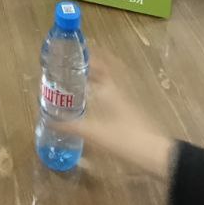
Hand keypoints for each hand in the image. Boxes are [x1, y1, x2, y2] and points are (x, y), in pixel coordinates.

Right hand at [55, 57, 173, 178]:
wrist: (154, 152)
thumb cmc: (124, 138)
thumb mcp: (94, 134)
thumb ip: (71, 126)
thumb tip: (50, 121)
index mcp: (110, 86)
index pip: (97, 61)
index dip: (85, 54)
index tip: (69, 52)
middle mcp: (120, 85)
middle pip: (106, 65)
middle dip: (90, 61)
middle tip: (73, 62)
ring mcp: (128, 95)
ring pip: (113, 75)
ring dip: (100, 71)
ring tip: (83, 74)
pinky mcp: (132, 105)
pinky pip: (116, 86)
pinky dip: (105, 84)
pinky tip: (98, 95)